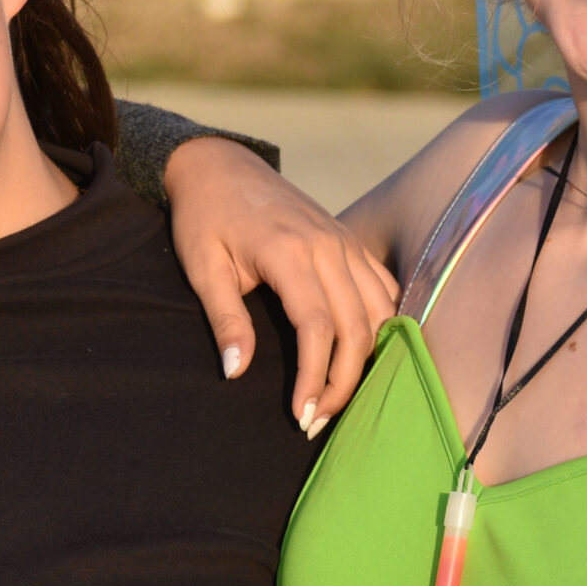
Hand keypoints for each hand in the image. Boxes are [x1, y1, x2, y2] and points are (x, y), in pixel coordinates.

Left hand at [163, 137, 400, 430]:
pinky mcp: (351, 242)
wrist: (219, 165)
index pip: (319, 329)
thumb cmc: (204, 217)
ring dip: (369, 359)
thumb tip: (236, 374)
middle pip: (357, 329)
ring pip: (380, 312)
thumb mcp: (203, 268)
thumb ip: (225, 320)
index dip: (315, 378)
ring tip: (339, 396)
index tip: (302, 416)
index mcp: (290, 252)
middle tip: (318, 420)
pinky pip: (384, 290)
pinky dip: (383, 326)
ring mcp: (346, 242)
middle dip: (343, 383)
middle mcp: (329, 246)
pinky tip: (364, 355)